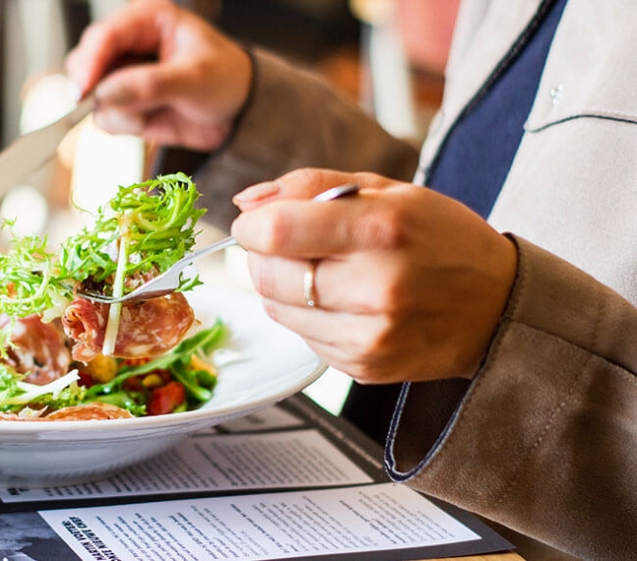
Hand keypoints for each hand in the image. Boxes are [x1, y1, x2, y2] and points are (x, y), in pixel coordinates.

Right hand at [64, 0, 251, 150]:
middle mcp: (130, 45)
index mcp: (148, 20)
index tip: (82, 90)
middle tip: (110, 105)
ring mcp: (124, 76)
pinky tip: (147, 121)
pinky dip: (122, 124)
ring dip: (116, 110)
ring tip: (148, 113)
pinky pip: (105, 117)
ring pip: (92, 94)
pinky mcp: (124, 104)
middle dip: (94, 87)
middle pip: (86, 61)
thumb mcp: (195, 79)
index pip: (105, 35)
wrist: (239, 114)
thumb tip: (107, 94)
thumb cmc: (227, 81)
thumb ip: (150, 85)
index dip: (90, 62)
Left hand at [230, 168, 518, 383]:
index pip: (276, 232)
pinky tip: (346, 303)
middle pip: (268, 275)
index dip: (253, 226)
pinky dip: (310, 316)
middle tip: (296, 245)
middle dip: (266, 256)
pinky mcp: (364, 366)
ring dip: (286, 288)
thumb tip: (246, 203)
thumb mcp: (387, 190)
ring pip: (278, 308)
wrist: (498, 306)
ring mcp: (370, 334)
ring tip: (329, 273)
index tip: (260, 223)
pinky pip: (302, 336)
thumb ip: (310, 186)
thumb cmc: (440, 238)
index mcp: (381, 229)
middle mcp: (375, 287)